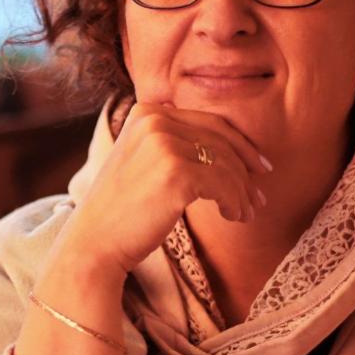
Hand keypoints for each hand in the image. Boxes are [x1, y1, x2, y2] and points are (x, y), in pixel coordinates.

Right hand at [47, 102, 271, 278]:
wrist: (94, 242)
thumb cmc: (123, 209)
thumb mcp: (144, 160)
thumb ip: (176, 143)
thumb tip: (232, 148)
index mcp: (147, 111)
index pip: (210, 121)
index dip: (240, 144)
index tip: (259, 165)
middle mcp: (155, 119)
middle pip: (221, 141)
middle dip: (246, 169)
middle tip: (260, 195)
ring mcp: (164, 144)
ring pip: (225, 164)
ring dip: (243, 191)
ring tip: (248, 212)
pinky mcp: (175, 172)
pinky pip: (223, 185)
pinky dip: (235, 202)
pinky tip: (234, 216)